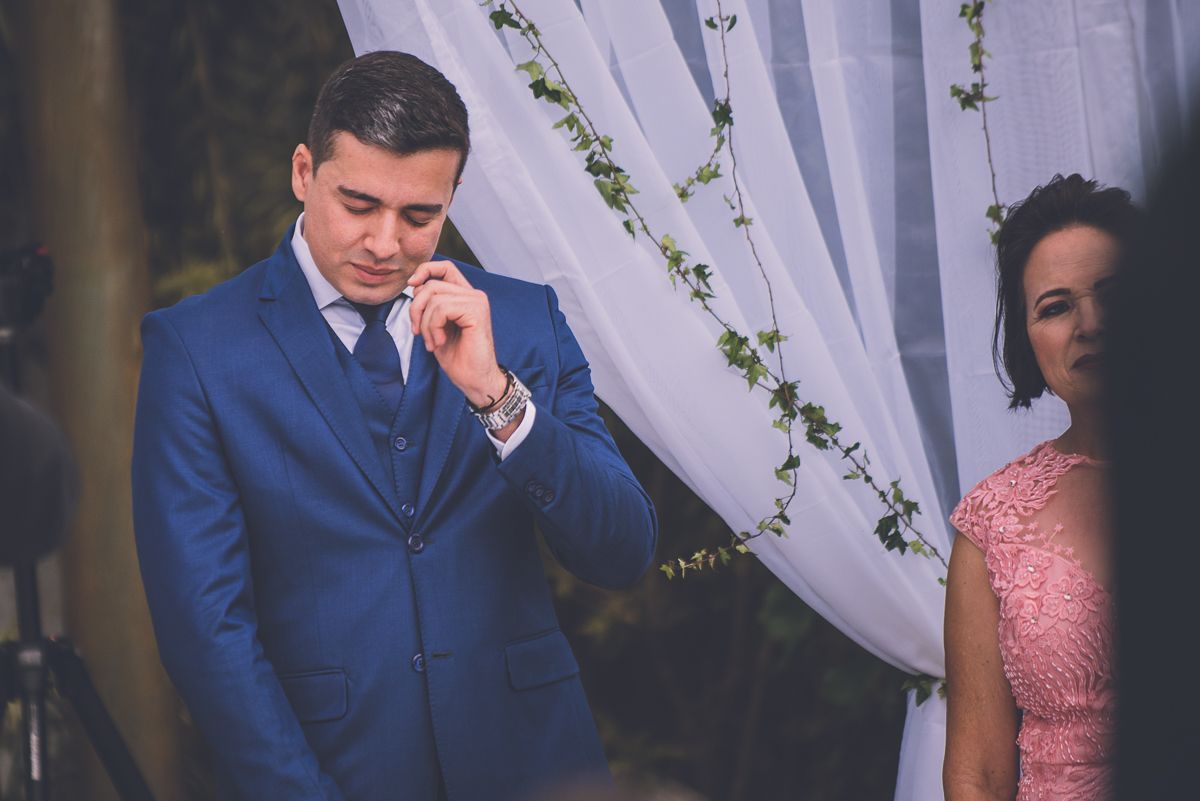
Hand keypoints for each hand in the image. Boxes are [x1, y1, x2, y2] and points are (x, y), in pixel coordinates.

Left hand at [407, 260, 507, 408]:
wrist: (475, 380)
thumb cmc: (458, 357)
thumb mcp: (436, 326)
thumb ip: (429, 305)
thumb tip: (415, 286)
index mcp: (465, 296)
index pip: (444, 267)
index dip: (425, 270)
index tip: (411, 285)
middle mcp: (473, 295)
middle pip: (431, 285)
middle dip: (416, 309)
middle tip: (417, 332)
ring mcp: (476, 302)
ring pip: (433, 298)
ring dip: (424, 324)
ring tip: (432, 342)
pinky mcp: (476, 312)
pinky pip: (441, 309)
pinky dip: (433, 328)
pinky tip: (440, 342)